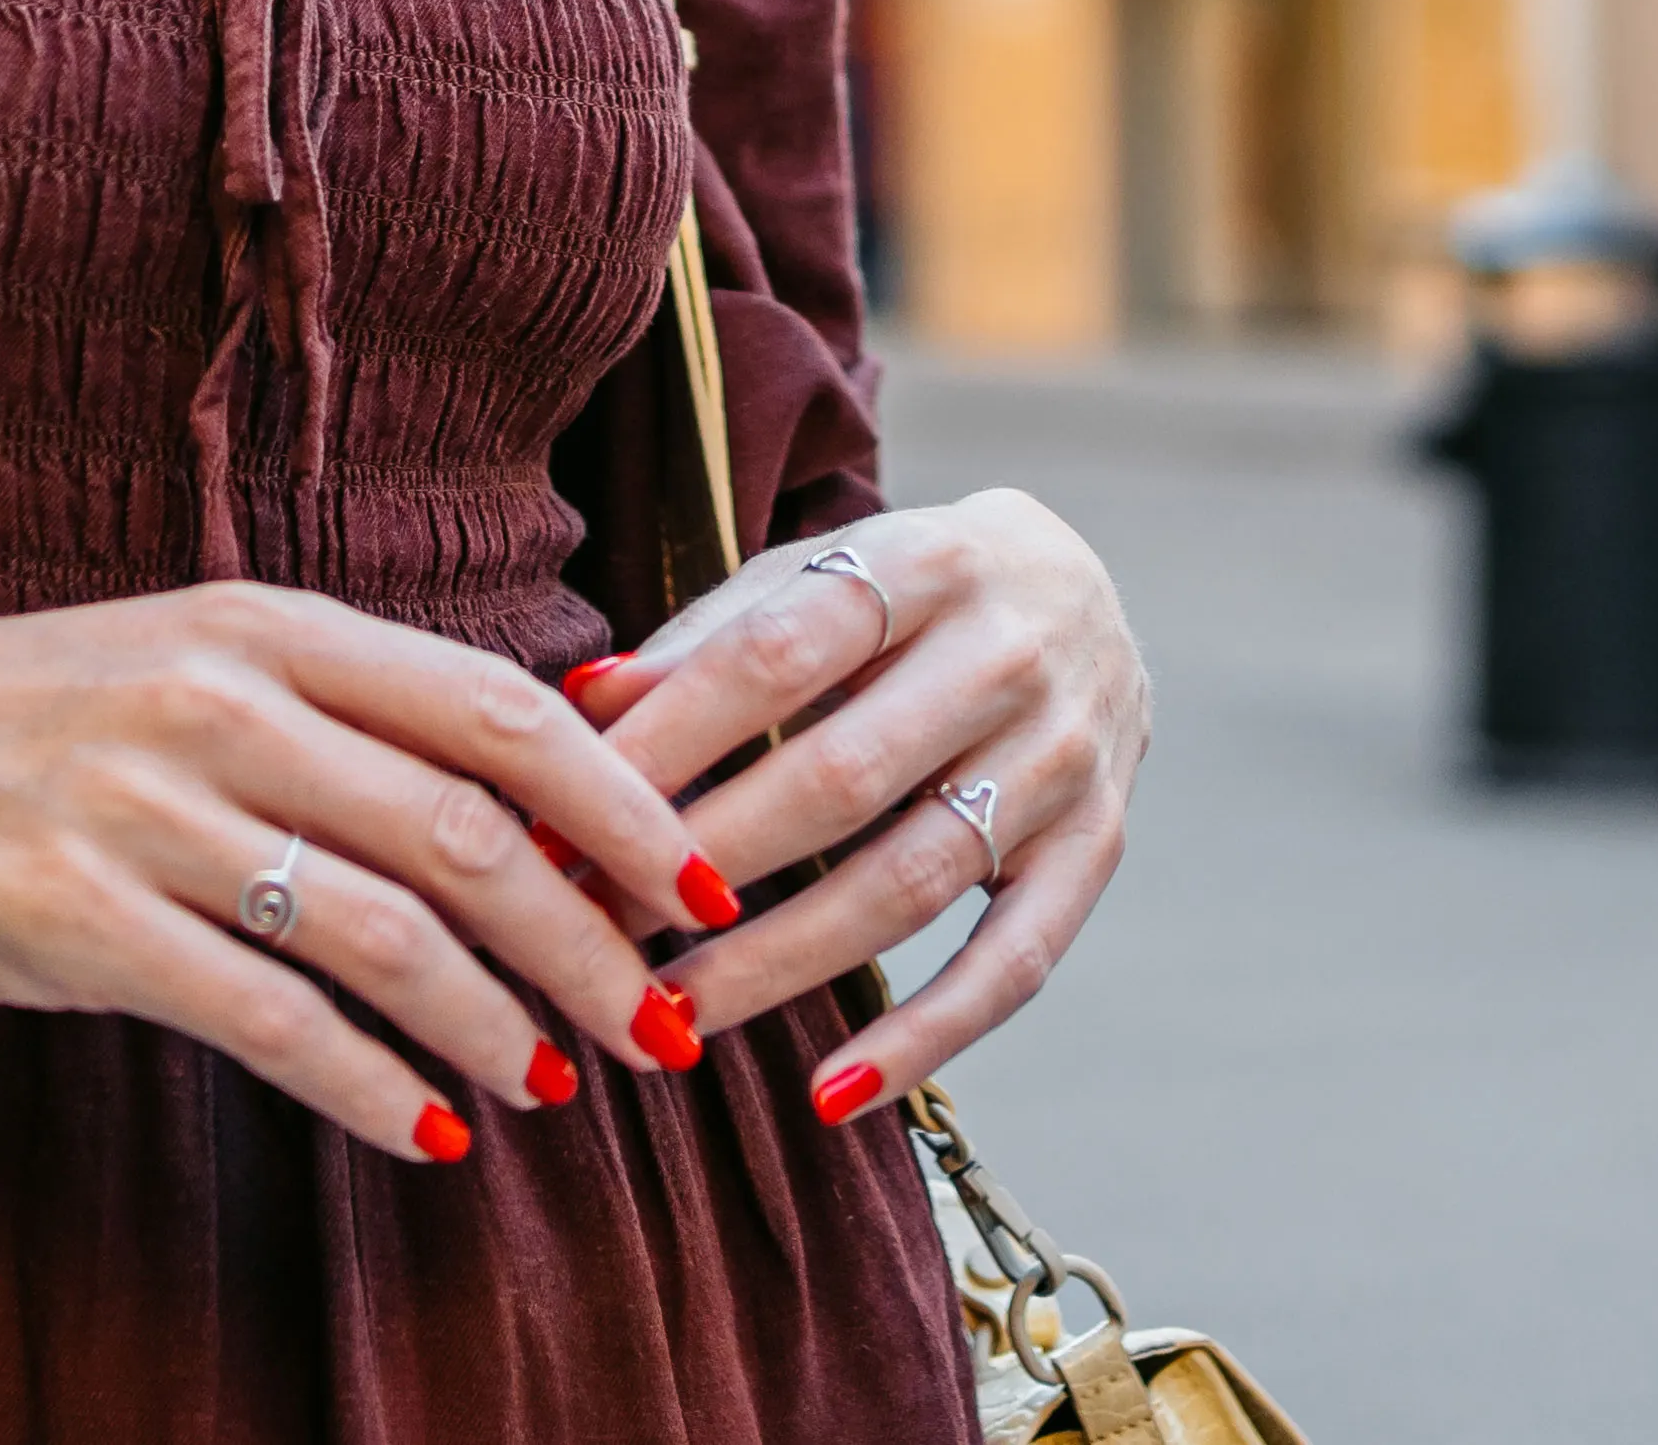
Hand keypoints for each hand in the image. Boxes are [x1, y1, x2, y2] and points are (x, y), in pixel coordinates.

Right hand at [0, 575, 712, 1159]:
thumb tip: (531, 794)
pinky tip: (424, 1132)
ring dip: (494, 1024)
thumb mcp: (184, 662)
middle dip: (588, 942)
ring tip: (552, 1086)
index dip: (626, 808)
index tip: (704, 891)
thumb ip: (339, 717)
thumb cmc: (7, 712)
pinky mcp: (72, 919)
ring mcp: (143, 810)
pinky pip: (266, 1019)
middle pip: (471, 831)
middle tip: (656, 1026)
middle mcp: (218, 701)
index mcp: (266, 625)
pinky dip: (369, 1087)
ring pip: (386, 932)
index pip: (502, 712)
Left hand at [569, 491, 1148, 1118]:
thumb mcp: (815, 573)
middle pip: (840, 778)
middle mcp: (1011, 655)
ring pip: (910, 882)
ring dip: (779, 962)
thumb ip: (709, 636)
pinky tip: (831, 1096)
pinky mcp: (1097, 847)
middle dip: (701, 863)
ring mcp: (1065, 758)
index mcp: (926, 562)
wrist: (1079, 590)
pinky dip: (925, 1039)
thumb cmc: (904, 594)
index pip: (775, 657)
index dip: (664, 744)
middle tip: (592, 927)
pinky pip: (1013, 964)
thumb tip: (583, 703)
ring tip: (671, 1012)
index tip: (560, 819)